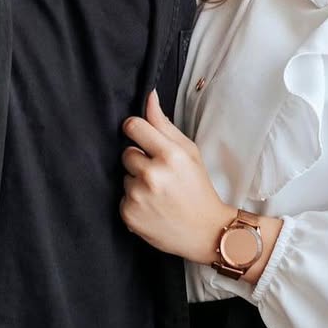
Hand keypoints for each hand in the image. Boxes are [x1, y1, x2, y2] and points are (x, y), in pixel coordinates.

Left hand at [120, 90, 232, 263]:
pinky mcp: (129, 215)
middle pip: (127, 153)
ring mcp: (138, 196)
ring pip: (124, 176)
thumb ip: (164, 124)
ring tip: (158, 194)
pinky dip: (134, 202)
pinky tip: (152, 208)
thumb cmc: (198, 188)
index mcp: (170, 155)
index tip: (142, 138)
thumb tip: (149, 96)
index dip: (136, 130)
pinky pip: (122, 198)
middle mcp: (152, 174)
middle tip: (160, 175)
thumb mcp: (189, 152)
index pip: (133, 126)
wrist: (205, 231)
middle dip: (140, 161)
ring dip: (137, 182)